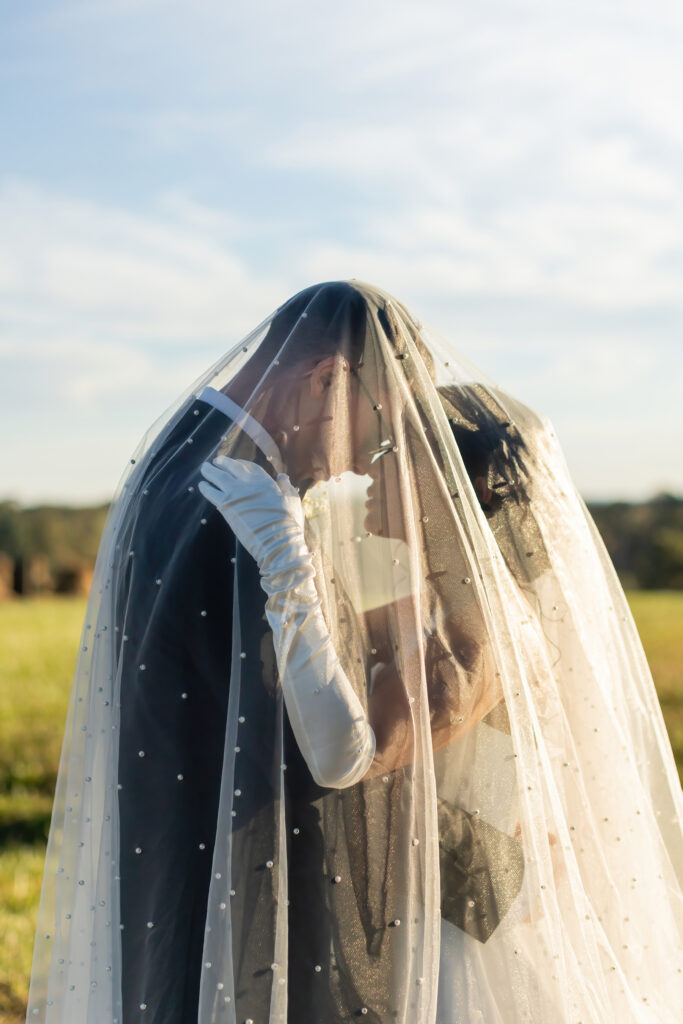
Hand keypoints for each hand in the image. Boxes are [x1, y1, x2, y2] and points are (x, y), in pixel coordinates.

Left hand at [198, 455, 305, 574]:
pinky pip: (211, 493)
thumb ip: (286, 486)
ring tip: (204, 468)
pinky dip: (205, 488)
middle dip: (223, 462)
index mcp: (265, 481)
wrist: (276, 541)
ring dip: (210, 471)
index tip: (236, 463)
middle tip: (216, 461)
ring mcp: (235, 494)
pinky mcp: (225, 507)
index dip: (242, 463)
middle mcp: (248, 484)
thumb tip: (282, 476)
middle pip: (231, 467)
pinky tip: (202, 485)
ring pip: (218, 477)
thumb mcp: (292, 500)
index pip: (250, 467)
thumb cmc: (288, 522)